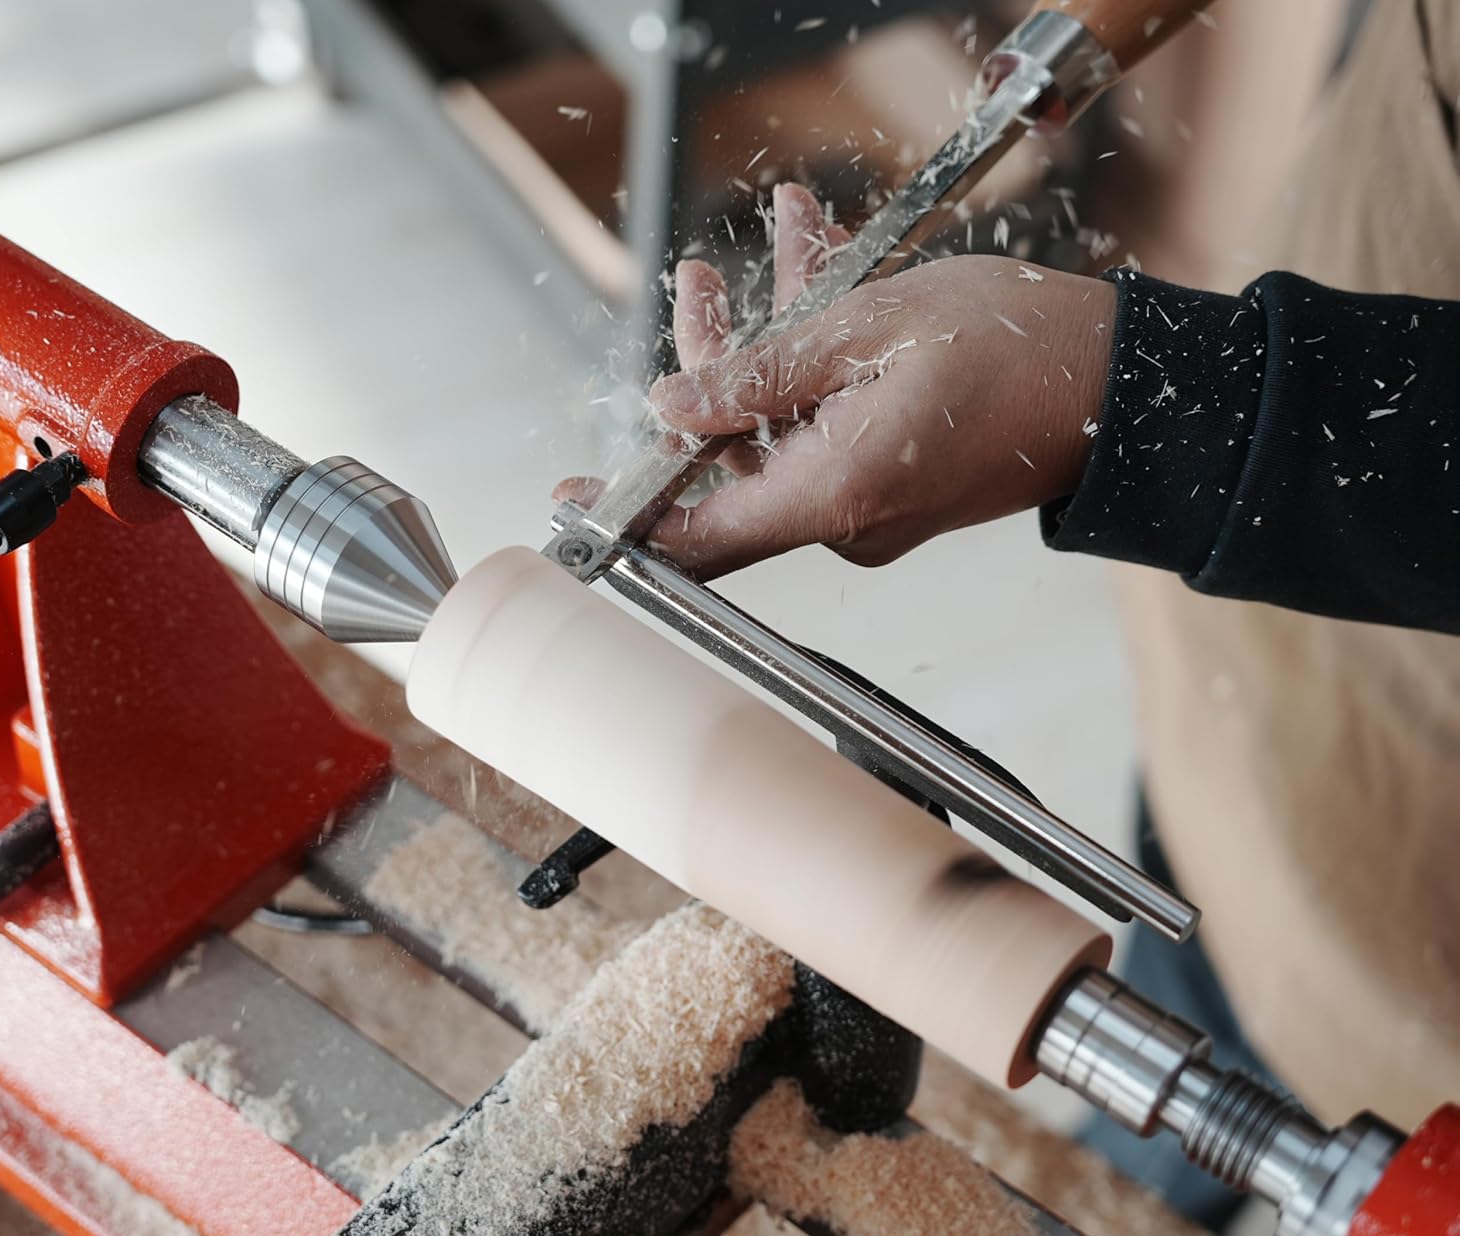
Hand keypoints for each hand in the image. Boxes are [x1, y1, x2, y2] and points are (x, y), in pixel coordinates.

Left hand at [556, 189, 1115, 579]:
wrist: (1114, 387)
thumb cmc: (1016, 351)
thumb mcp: (870, 328)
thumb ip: (760, 372)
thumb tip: (673, 403)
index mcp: (833, 492)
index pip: (700, 537)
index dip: (630, 520)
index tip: (576, 501)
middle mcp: (843, 515)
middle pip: (734, 460)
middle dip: (713, 368)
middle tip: (700, 290)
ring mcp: (867, 503)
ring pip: (783, 429)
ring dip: (773, 343)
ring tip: (786, 244)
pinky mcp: (889, 482)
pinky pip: (827, 426)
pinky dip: (819, 363)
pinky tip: (827, 279)